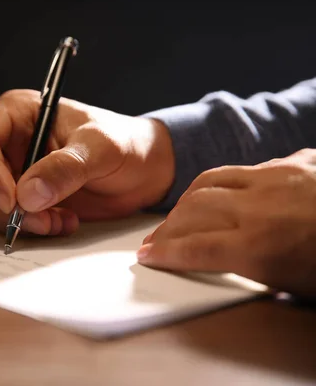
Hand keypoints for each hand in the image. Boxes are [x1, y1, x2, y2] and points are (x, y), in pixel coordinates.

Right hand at [0, 89, 174, 235]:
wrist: (142, 171)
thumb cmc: (124, 144)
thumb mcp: (101, 149)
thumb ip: (66, 168)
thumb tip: (27, 195)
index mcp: (18, 113)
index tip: (11, 200)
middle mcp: (8, 141)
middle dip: (7, 205)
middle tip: (42, 219)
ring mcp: (12, 171)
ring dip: (19, 221)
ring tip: (59, 221)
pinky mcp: (22, 197)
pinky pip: (5, 219)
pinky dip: (29, 228)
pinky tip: (62, 222)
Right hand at [137, 148, 315, 298]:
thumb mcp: (297, 286)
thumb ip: (255, 270)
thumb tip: (225, 262)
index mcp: (262, 246)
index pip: (195, 248)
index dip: (165, 253)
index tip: (148, 255)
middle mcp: (262, 206)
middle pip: (193, 210)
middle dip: (167, 227)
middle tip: (156, 238)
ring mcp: (279, 177)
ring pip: (210, 180)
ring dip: (188, 200)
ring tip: (180, 213)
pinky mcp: (298, 161)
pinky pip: (249, 167)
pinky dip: (229, 183)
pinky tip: (228, 193)